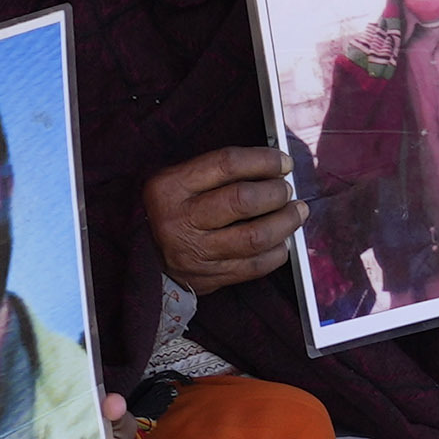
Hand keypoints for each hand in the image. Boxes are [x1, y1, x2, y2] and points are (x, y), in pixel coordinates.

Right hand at [147, 141, 306, 288]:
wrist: (143, 256)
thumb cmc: (169, 211)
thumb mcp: (177, 180)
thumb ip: (218, 172)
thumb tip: (272, 167)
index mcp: (170, 186)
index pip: (227, 164)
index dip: (263, 161)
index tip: (282, 162)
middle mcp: (180, 219)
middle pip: (243, 201)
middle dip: (276, 192)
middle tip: (286, 189)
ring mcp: (194, 252)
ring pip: (254, 237)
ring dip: (285, 222)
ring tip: (295, 212)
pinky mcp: (208, 278)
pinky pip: (254, 266)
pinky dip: (277, 252)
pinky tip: (282, 241)